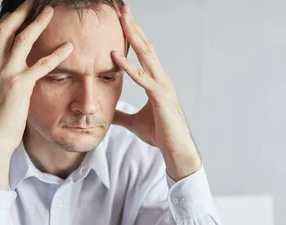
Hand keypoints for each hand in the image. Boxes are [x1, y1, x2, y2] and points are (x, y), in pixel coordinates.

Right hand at [0, 0, 72, 188]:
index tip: (17, 10)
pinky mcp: (19, 86)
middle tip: (34, 1)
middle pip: (5, 29)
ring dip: (37, 22)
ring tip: (50, 11)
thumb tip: (1, 72)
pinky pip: (41, 65)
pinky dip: (56, 54)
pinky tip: (69, 47)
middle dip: (20, 12)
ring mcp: (4, 74)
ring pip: (21, 39)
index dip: (7, 21)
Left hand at [112, 5, 200, 180]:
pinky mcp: (160, 97)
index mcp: (156, 81)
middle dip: (134, 27)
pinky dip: (127, 66)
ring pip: (146, 56)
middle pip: (146, 47)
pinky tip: (114, 55)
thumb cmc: (160, 135)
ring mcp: (162, 86)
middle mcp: (161, 79)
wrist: (176, 150)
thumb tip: (108, 114)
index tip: (123, 20)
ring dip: (133, 37)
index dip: (134, 36)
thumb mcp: (134, 123)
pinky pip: (141, 78)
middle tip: (123, 9)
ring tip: (122, 20)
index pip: (144, 53)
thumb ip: (122, 115)